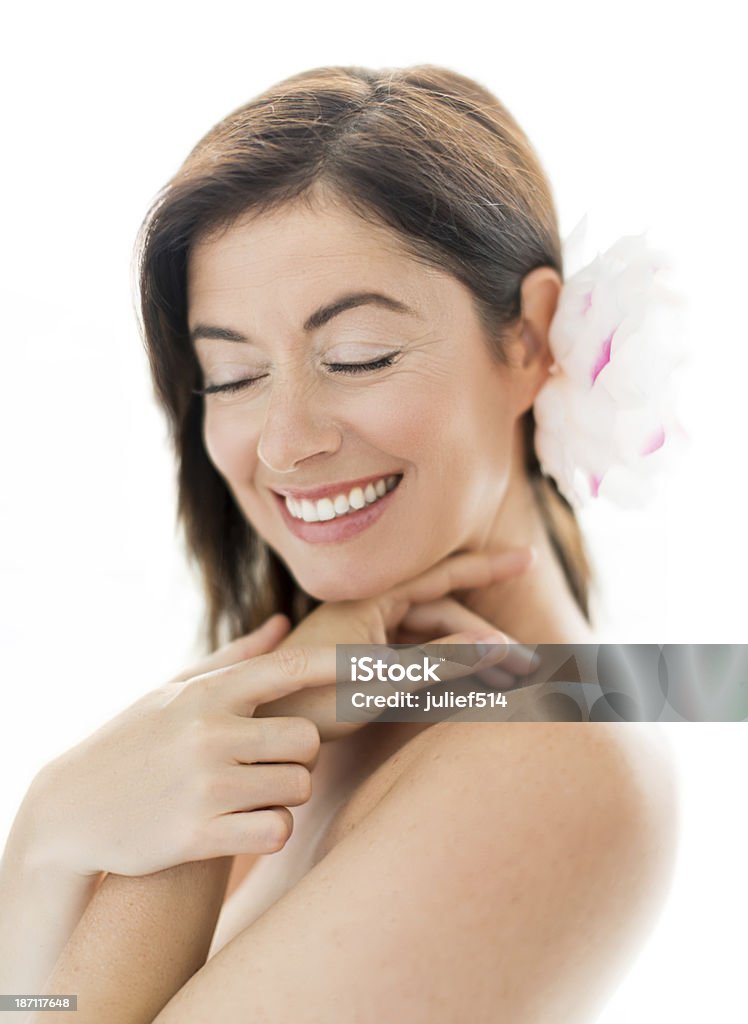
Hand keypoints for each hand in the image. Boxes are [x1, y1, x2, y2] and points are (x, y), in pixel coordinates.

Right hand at [26, 614, 325, 877]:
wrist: (70, 809)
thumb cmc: (133, 741)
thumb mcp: (173, 690)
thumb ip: (235, 659)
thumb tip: (283, 621)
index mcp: (207, 693)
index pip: (291, 668)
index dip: (342, 666)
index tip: (378, 666)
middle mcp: (208, 733)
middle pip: (308, 742)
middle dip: (301, 757)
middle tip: (274, 763)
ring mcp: (204, 785)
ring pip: (297, 787)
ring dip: (285, 795)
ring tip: (249, 792)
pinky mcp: (198, 835)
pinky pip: (276, 830)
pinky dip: (271, 830)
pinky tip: (246, 824)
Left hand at [253, 546, 538, 739]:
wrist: (260, 725)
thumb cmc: (312, 699)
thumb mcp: (383, 679)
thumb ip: (442, 662)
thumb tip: (500, 647)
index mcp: (374, 596)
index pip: (445, 575)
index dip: (489, 567)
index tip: (530, 559)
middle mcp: (372, 609)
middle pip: (443, 616)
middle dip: (487, 639)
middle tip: (529, 666)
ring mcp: (366, 637)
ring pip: (431, 640)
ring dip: (469, 659)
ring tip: (509, 683)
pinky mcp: (361, 665)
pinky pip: (414, 660)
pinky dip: (444, 673)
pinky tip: (471, 689)